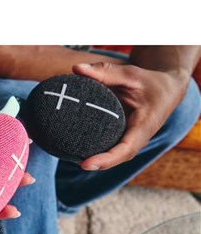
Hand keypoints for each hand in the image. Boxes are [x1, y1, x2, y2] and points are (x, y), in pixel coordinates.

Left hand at [73, 62, 189, 170]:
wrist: (166, 90)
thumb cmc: (151, 82)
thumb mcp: (131, 74)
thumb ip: (105, 72)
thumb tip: (77, 69)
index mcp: (144, 127)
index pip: (125, 150)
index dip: (106, 160)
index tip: (85, 164)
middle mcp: (137, 139)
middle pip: (115, 158)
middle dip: (95, 164)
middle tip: (69, 159)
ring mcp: (129, 140)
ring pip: (111, 156)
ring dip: (93, 159)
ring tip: (68, 156)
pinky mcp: (122, 138)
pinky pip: (109, 147)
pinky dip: (94, 149)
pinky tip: (74, 147)